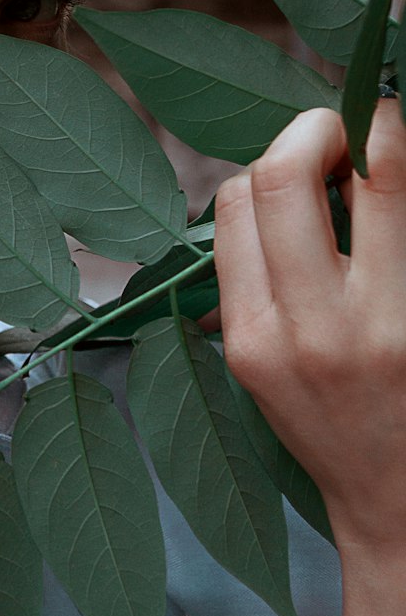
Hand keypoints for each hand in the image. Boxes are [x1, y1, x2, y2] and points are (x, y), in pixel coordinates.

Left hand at [214, 103, 405, 561]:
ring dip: (277, 165)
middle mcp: (321, 329)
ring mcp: (263, 341)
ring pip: (237, 200)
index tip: (384, 115)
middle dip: (313, 129)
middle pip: (282, 177)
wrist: (393, 500)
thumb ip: (404, 231)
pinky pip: (227, 244)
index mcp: (393, 318)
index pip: (381, 180)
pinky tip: (291, 220)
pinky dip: (255, 211)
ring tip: (318, 175)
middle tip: (344, 134)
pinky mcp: (235, 349)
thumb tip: (380, 149)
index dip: (380, 123)